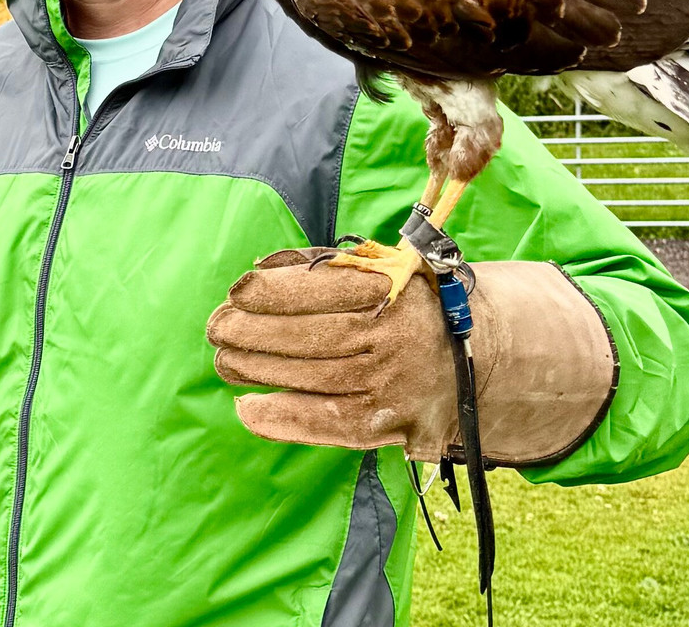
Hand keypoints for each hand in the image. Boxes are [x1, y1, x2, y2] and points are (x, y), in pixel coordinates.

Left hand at [206, 248, 463, 460]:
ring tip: (224, 359)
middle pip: (310, 336)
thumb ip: (322, 265)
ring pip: (312, 377)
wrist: (471, 350)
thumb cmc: (406, 303)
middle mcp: (393, 337)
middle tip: (217, 328)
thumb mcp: (378, 268)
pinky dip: (283, 418)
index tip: (237, 291)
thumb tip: (261, 270)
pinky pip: (327, 424)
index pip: (322, 289)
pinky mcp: (388, 423)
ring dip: (258, 370)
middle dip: (253, 331)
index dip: (273, 291)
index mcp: (391, 289)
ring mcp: (391, 383)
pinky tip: (248, 407)